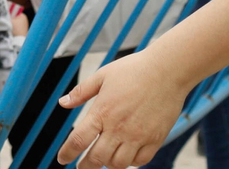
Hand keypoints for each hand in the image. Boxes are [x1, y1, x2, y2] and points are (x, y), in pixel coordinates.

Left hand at [55, 51, 191, 166]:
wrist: (166, 70)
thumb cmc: (133, 70)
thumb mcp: (102, 76)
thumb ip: (81, 92)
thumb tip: (62, 103)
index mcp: (102, 111)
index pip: (78, 140)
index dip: (67, 153)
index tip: (62, 159)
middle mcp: (118, 127)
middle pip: (97, 158)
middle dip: (86, 166)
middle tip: (83, 166)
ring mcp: (138, 136)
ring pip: (118, 164)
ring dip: (108, 163)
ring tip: (105, 157)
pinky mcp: (155, 139)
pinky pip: (140, 161)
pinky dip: (130, 162)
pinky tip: (126, 154)